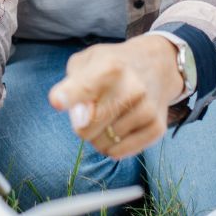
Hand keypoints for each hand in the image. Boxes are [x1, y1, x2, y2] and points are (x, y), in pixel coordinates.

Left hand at [48, 36, 183, 159]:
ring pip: (103, 143)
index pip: (84, 86)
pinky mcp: (157, 127)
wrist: (155, 65)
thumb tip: (79, 119)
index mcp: (110, 66)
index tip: (58, 101)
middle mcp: (132, 87)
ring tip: (109, 114)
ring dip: (98, 135)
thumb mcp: (86, 61)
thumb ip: (72, 86)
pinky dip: (112, 146)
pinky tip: (119, 127)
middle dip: (81, 125)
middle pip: (87, 128)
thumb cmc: (111, 66)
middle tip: (91, 110)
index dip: (69, 96)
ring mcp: (147, 108)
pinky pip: (119, 153)